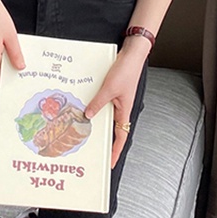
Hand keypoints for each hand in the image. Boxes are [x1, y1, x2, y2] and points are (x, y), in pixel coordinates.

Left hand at [84, 37, 148, 167]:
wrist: (132, 54)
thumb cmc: (127, 70)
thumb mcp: (109, 89)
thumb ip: (98, 103)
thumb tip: (88, 115)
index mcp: (124, 111)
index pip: (121, 137)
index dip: (116, 151)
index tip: (110, 163)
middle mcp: (121, 107)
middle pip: (113, 128)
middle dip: (104, 140)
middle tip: (93, 150)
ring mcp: (117, 99)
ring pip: (106, 116)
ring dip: (97, 122)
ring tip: (85, 130)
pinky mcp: (113, 90)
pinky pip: (103, 104)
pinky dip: (95, 107)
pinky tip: (85, 107)